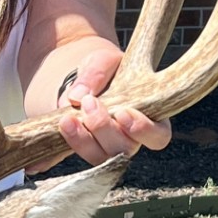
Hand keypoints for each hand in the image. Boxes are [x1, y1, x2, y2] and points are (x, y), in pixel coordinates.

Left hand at [57, 46, 171, 166]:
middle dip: (104, 127)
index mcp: (151, 117)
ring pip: (101, 157)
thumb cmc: (106, 70)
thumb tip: (76, 96)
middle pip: (125, 148)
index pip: (158, 135)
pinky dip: (66, 145)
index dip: (143, 130)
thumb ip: (96, 73)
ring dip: (83, 140)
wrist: (85, 80)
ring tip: (68, 118)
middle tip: (89, 103)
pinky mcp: (88, 151)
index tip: (122, 113)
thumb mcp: (104, 61)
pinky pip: (79, 156)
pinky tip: (59, 131)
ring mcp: (110, 148)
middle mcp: (133, 138)